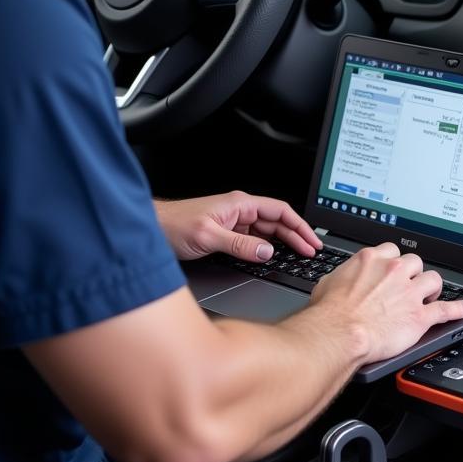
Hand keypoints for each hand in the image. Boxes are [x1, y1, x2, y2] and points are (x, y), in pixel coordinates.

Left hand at [155, 192, 321, 262]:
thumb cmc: (173, 226)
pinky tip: (272, 256)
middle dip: (296, 236)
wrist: (151, 229)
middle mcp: (240, 211)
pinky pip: (254, 239)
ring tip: (298, 254)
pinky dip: (267, 248)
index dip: (299, 226)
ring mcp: (234, 222)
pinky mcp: (227, 233)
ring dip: (284, 243)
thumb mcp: (209, 237)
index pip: (280, 211)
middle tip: (310, 251)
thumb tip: (267, 252)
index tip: (310, 241)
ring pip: (267, 231)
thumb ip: (240, 245)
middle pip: (277, 222)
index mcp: (240, 204)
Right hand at [310, 242, 462, 363]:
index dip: (394, 262)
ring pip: (433, 279)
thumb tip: (343, 279)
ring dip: (431, 288)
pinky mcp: (419, 316)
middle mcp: (394, 271)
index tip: (393, 270)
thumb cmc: (329, 314)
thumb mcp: (329, 283)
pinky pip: (445, 309)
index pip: (393, 250)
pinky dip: (457, 309)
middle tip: (407, 286)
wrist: (340, 334)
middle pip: (415, 262)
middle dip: (413, 274)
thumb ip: (344, 275)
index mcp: (373, 260)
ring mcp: (409, 293)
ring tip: (429, 295)